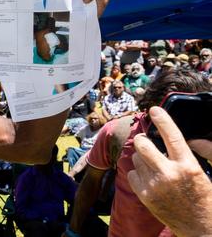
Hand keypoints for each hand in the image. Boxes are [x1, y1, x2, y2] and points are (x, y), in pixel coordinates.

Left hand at [128, 107, 211, 236]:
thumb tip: (191, 138)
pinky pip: (131, 174)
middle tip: (146, 141)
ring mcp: (154, 185)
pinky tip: (148, 178)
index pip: (172, 136)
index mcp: (188, 166)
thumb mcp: (206, 172)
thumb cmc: (204, 198)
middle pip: (143, 145)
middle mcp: (169, 174)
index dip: (163, 120)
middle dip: (142, 140)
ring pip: (136, 158)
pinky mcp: (144, 195)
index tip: (154, 110)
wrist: (199, 227)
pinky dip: (137, 173)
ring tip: (153, 166)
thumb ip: (202, 153)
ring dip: (142, 158)